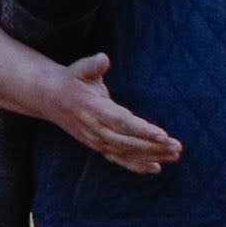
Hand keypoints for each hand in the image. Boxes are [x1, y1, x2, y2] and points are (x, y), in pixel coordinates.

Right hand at [34, 53, 178, 174]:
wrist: (48, 97)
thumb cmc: (70, 80)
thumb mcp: (78, 69)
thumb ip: (92, 65)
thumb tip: (103, 59)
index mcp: (93, 109)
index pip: (121, 122)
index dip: (142, 130)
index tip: (163, 134)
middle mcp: (94, 129)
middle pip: (127, 142)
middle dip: (154, 146)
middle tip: (177, 146)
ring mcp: (95, 140)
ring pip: (126, 153)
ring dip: (151, 156)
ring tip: (175, 155)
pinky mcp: (97, 146)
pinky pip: (118, 159)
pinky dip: (137, 165)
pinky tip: (156, 168)